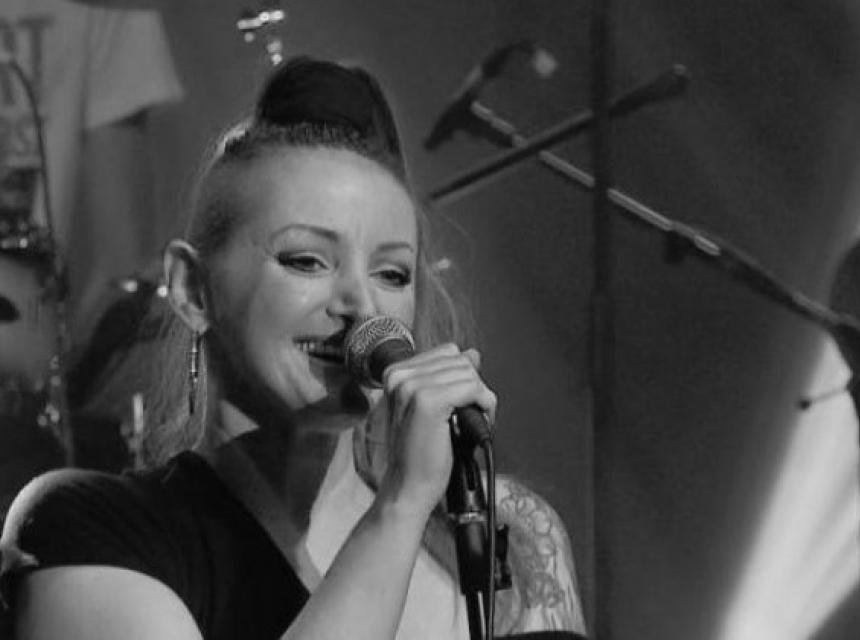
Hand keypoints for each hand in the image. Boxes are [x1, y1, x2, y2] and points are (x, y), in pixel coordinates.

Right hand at [374, 344, 496, 517]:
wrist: (408, 487)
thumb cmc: (419, 453)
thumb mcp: (432, 407)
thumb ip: (448, 378)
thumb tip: (472, 354)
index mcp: (396, 374)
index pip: (447, 352)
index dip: (462, 377)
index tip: (460, 403)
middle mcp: (400, 376)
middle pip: (459, 360)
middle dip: (473, 388)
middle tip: (469, 417)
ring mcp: (412, 387)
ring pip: (469, 373)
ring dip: (480, 398)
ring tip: (471, 423)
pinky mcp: (429, 402)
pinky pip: (473, 388)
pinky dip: (485, 405)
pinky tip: (477, 423)